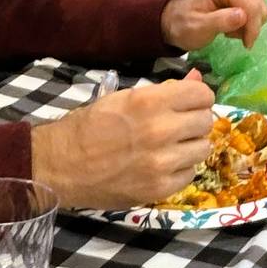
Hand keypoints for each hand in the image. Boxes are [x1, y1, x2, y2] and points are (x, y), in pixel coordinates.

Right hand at [30, 75, 215, 209]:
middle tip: (178, 126)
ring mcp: (161, 162)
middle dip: (194, 121)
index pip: (202, 94)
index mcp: (149, 101)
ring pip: (203, 149)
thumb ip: (165, 91)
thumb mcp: (124, 98)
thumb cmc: (90, 126)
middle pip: (205, 121)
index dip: (199, 98)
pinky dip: (180, 169)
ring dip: (190, 146)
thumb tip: (197, 78)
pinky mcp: (159, 189)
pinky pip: (190, 175)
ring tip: (170, 147)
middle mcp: (160, 130)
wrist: (61, 165)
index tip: (190, 104)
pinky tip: (162, 165)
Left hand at [160, 0, 266, 50]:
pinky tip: (232, 22)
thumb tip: (243, 16)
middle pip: (258, 4)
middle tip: (231, 35)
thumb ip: (219, 21)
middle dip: (249, 25)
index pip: (250, 4)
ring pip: (260, 5)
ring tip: (229, 29)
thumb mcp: (197, 28)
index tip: (246, 44)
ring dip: (249, 23)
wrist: (176, 18)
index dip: (252, 27)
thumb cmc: (184, 24)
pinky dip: (248, 18)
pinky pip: (256, 5)